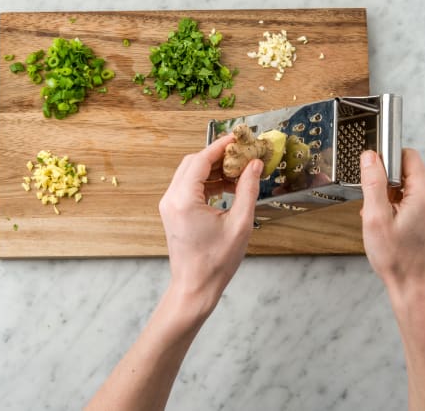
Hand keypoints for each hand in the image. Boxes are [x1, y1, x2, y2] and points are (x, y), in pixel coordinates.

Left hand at [159, 134, 262, 317]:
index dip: (221, 145)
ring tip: (239, 171)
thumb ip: (248, 190)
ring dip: (214, 168)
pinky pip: (189, 186)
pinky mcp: (173, 211)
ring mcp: (169, 205)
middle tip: (242, 153)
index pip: (200, 159)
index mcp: (184, 200)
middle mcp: (171, 198)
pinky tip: (228, 186)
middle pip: (193, 163)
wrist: (195, 287)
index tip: (239, 137)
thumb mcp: (240, 224)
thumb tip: (255, 165)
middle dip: (218, 155)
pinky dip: (208, 182)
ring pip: (190, 173)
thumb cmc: (216, 262)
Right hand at [359, 148, 424, 294]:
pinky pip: (415, 197)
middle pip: (409, 169)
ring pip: (411, 184)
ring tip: (380, 215)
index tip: (373, 176)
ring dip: (391, 193)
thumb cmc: (395, 258)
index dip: (387, 161)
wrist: (413, 287)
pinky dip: (399, 203)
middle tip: (373, 202)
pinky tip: (388, 221)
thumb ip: (373, 183)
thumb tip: (370, 157)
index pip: (408, 156)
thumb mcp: (375, 218)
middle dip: (387, 180)